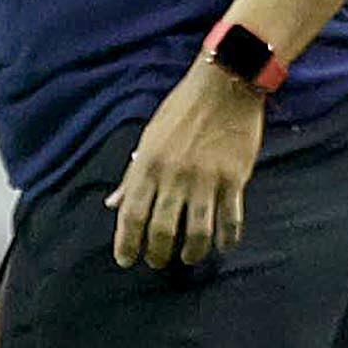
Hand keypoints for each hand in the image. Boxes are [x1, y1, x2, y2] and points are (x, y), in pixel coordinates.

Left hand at [109, 61, 263, 268]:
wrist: (224, 85)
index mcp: (148, 165)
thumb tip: (113, 204)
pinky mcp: (234, 179)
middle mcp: (174, 176)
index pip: (131, 214)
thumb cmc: (182, 109)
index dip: (126, 243)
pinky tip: (222, 246)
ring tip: (188, 257)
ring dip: (192, 252)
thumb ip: (132, 175)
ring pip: (197, 232)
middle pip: (162, 230)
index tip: (126, 260)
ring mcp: (205, 179)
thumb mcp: (149, 137)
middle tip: (157, 263)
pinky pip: (230, 219)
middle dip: (157, 253)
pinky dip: (226, 238)